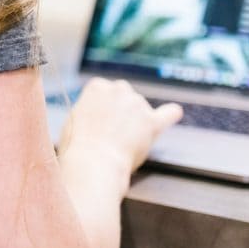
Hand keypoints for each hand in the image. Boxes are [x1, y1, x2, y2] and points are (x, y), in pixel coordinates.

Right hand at [57, 78, 182, 172]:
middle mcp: (119, 89)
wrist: (93, 161)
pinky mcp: (151, 122)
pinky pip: (167, 114)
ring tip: (123, 142)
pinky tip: (174, 113)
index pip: (104, 90)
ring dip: (136, 120)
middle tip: (110, 132)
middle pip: (124, 95)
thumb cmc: (78, 145)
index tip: (97, 121)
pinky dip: (171, 114)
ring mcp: (137, 104)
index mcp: (97, 86)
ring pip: (141, 108)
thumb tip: (98, 111)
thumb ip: (89, 108)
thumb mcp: (74, 118)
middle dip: (119, 109)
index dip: (101, 108)